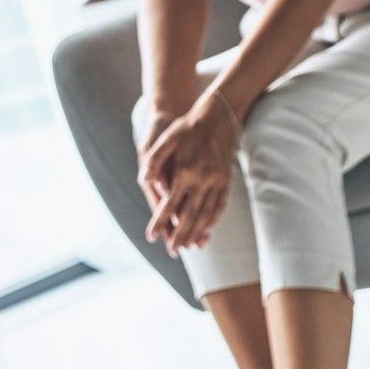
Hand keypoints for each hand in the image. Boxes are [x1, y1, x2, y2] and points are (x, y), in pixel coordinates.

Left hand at [138, 93, 241, 256]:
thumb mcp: (168, 139)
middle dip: (180, 235)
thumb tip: (143, 179)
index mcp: (185, 171)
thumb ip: (155, 160)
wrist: (219, 117)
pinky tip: (209, 231)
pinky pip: (220, 206)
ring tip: (190, 248)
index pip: (168, 204)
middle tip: (172, 252)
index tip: (151, 237)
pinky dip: (214, 221)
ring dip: (198, 232)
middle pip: (189, 215)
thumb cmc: (187, 127)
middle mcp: (202, 180)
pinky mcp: (226, 181)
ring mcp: (217, 181)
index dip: (160, 221)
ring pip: (207, 213)